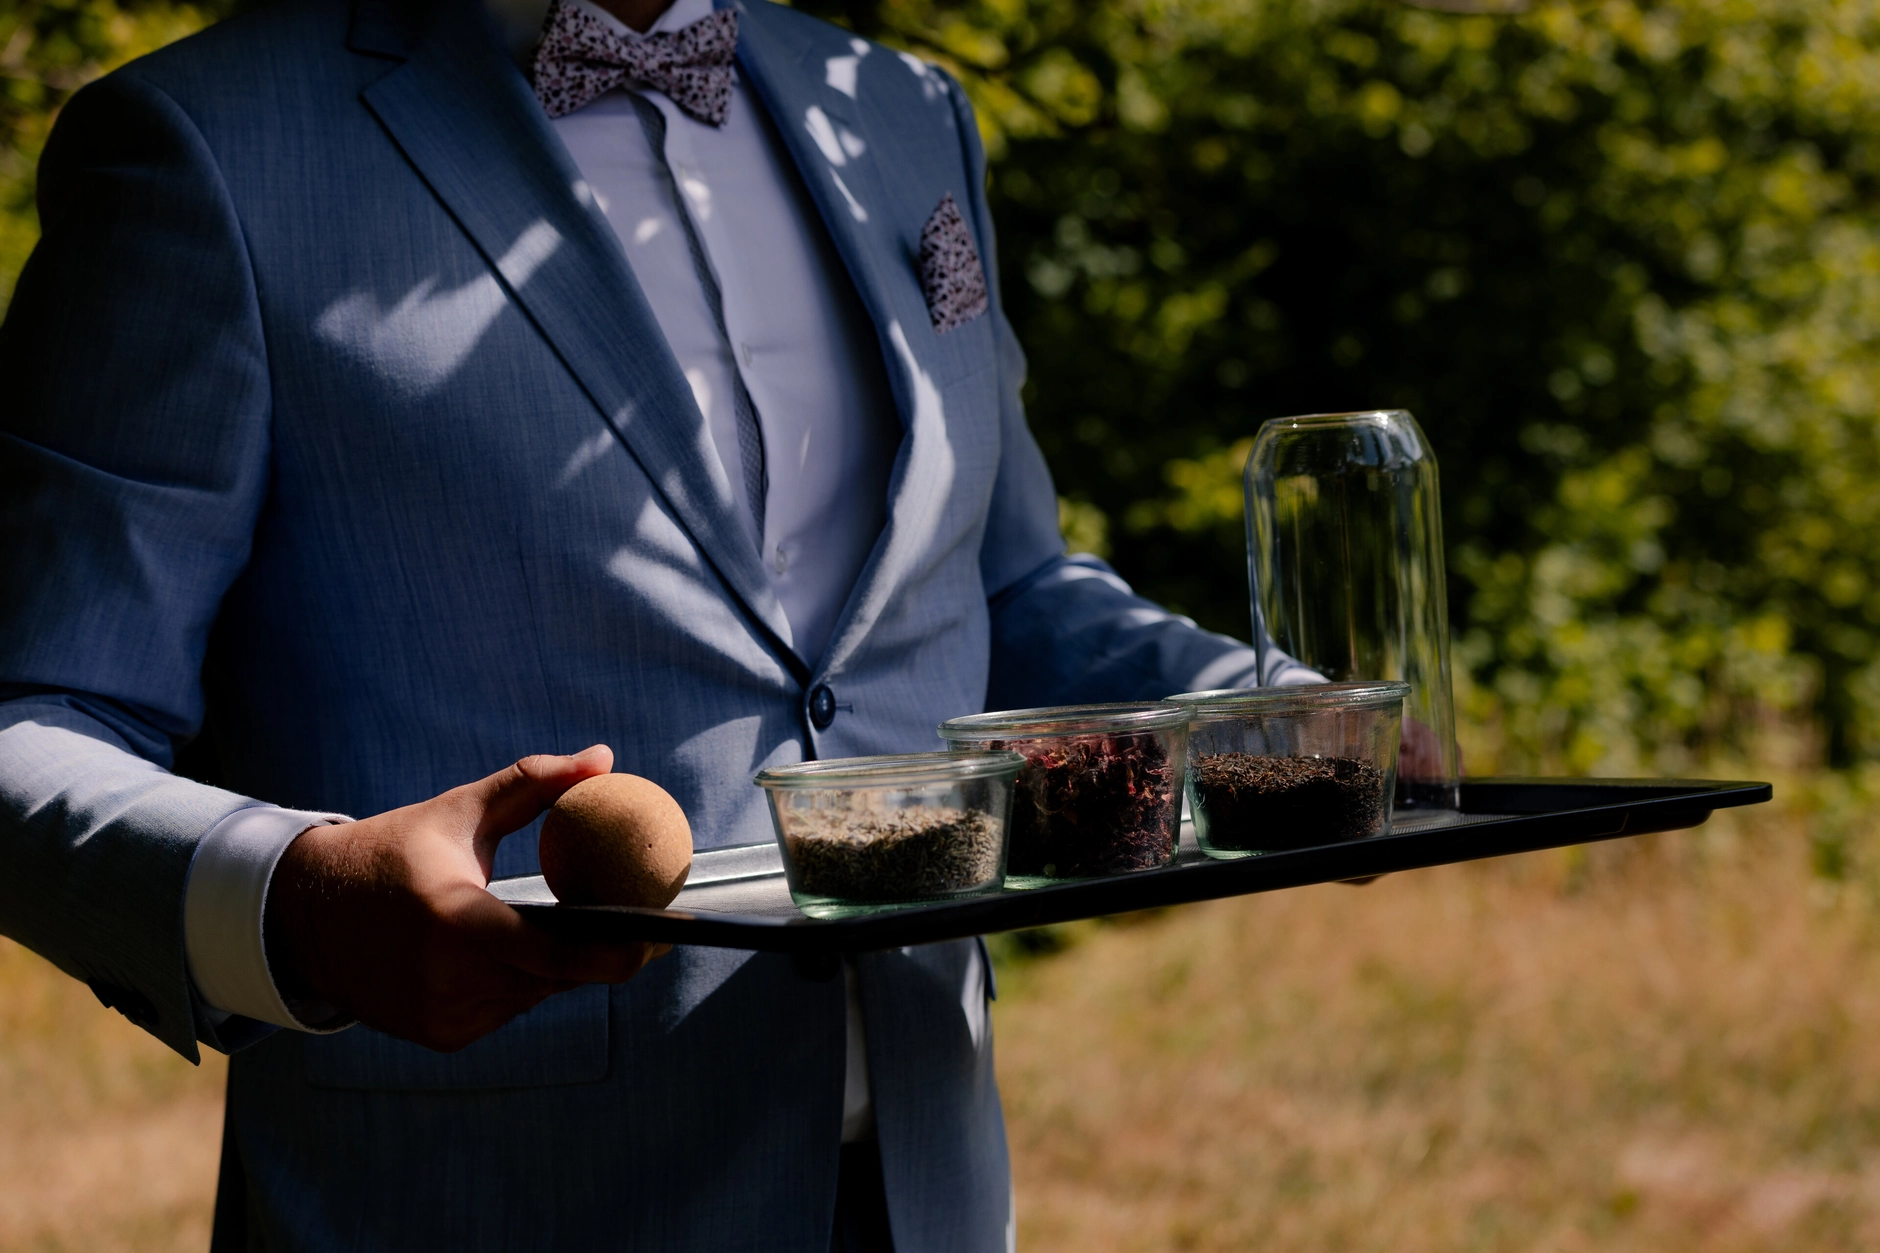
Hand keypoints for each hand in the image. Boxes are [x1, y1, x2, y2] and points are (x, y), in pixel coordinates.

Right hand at [264, 745, 658, 1051]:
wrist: (305, 915)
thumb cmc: (393, 853)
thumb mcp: (459, 811)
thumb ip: (534, 783)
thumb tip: (603, 758)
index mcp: (454, 919)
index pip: (551, 952)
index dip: (610, 954)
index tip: (653, 943)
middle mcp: (447, 977)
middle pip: (553, 976)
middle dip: (591, 952)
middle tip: (629, 926)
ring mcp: (441, 1014)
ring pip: (534, 995)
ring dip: (549, 968)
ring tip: (543, 927)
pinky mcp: (440, 1035)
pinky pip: (506, 1010)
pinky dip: (515, 984)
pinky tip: (498, 954)